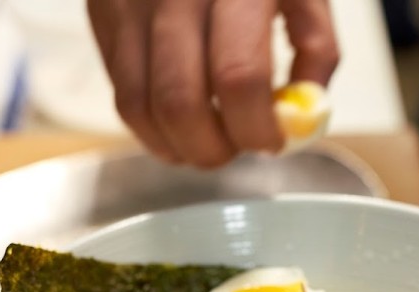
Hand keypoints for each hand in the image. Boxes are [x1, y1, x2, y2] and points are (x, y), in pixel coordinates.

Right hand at [86, 0, 338, 167]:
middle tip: (235, 150)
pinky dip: (150, 126)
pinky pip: (120, 91)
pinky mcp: (103, 12)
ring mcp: (130, 1)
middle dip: (212, 148)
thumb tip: (299, 119)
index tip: (270, 142)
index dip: (255, 128)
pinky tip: (177, 125)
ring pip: (139, 106)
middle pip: (180, 101)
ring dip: (176, 146)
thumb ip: (315, 50)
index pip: (239, 77)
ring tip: (206, 144)